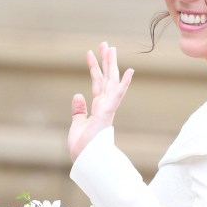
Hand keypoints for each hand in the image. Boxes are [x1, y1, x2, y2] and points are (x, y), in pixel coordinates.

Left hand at [68, 42, 133, 161]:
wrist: (86, 161)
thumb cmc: (83, 149)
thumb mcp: (77, 125)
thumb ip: (79, 110)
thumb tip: (77, 95)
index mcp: (97, 108)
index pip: (96, 84)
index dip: (94, 68)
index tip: (90, 53)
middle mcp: (104, 106)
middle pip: (106, 78)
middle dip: (105, 61)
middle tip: (106, 44)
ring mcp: (107, 108)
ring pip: (111, 82)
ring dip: (111, 65)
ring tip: (111, 47)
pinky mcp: (107, 113)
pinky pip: (117, 96)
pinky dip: (123, 84)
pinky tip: (129, 71)